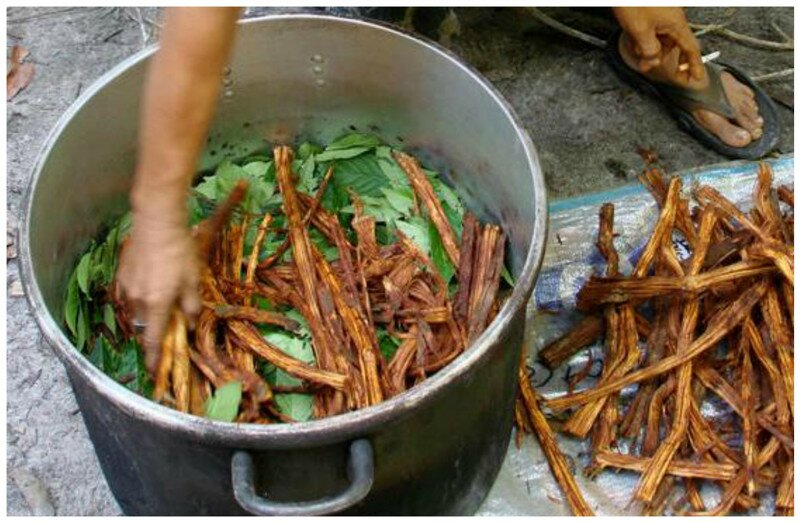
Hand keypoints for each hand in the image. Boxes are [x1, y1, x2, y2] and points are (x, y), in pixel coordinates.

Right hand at [117, 207, 200, 374]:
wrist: (156, 224)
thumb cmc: (179, 252)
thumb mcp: (192, 280)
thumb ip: (192, 306)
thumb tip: (192, 325)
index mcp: (157, 304)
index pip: (153, 340)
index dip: (154, 358)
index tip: (154, 371)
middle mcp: (137, 300)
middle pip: (144, 327)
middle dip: (153, 331)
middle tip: (167, 325)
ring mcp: (126, 288)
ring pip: (135, 311)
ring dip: (146, 314)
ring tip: (160, 301)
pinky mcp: (120, 276)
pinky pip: (128, 296)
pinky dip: (138, 299)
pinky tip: (149, 286)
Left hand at [613, 7, 702, 82]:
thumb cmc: (635, 2)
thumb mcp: (640, 30)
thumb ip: (649, 49)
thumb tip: (653, 61)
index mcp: (676, 24)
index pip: (690, 49)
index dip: (694, 65)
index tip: (697, 77)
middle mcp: (673, 19)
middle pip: (672, 45)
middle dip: (659, 56)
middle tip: (645, 65)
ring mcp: (664, 14)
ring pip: (660, 38)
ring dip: (648, 46)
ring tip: (634, 46)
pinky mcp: (654, 11)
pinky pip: (653, 29)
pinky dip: (645, 37)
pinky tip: (633, 36)